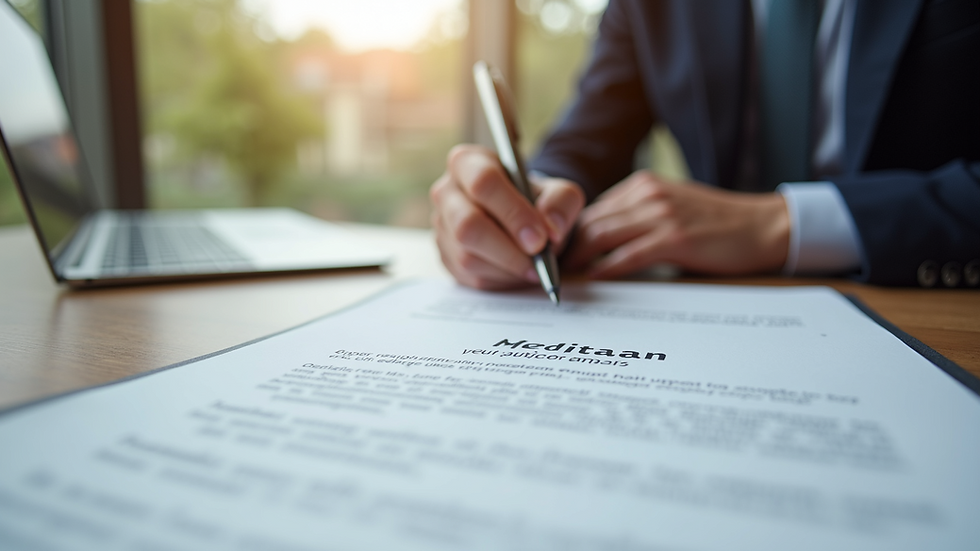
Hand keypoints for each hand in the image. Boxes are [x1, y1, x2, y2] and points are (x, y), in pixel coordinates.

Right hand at [430, 144, 584, 289]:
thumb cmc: (534, 200)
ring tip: (533, 267)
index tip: (540, 237)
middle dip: (508, 248)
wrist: (520, 220)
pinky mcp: (444, 255)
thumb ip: (561, 202)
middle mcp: (446, 191)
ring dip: (506, 268)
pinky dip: (498, 279)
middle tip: (538, 258)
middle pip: (468, 225)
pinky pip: (468, 275)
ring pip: (467, 256)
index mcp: (468, 162)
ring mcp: (442, 226)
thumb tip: (552, 227)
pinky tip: (516, 271)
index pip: (483, 182)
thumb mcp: (557, 192)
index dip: (513, 213)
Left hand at [564, 171, 789, 277]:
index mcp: (643, 185)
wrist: (763, 226)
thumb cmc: (717, 224)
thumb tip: (598, 242)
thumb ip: (636, 217)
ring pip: (602, 236)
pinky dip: (605, 269)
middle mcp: (647, 194)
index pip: (591, 210)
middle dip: (566, 248)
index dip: (568, 234)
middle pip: (590, 222)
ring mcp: (661, 214)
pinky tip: (593, 281)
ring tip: (563, 280)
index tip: (553, 254)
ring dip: (578, 260)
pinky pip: (627, 256)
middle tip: (548, 271)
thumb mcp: (671, 208)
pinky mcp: (674, 238)